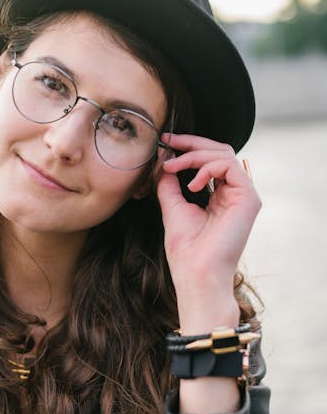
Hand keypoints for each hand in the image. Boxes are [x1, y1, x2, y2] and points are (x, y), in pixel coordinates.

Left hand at [156, 133, 260, 332]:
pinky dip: (207, 168)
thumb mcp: (173, 206)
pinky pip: (229, 166)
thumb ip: (170, 182)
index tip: (165, 141)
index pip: (210, 159)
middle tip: (168, 142)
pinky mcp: (248, 198)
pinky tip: (193, 184)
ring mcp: (244, 195)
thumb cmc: (185, 248)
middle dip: (191, 143)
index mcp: (219, 194)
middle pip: (219, 150)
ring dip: (194, 155)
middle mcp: (234, 192)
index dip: (188, 146)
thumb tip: (164, 158)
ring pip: (224, 154)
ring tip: (173, 167)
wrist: (196, 272)